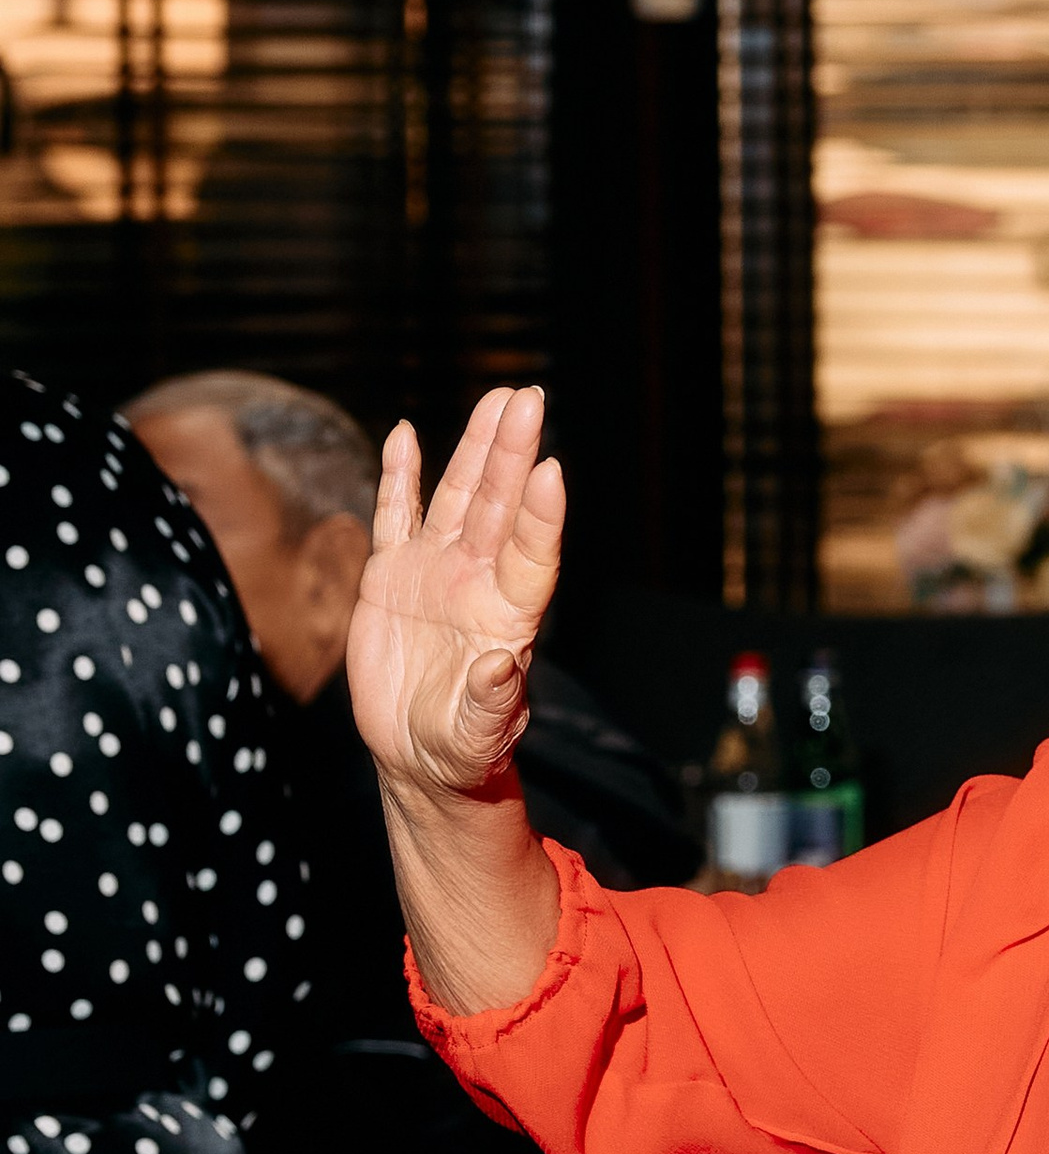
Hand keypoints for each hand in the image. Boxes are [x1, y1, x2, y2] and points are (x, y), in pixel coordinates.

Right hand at [348, 386, 565, 796]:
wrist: (419, 755)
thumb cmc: (461, 751)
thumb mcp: (476, 737)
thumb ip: (492, 703)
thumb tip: (503, 667)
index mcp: (507, 618)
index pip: (531, 555)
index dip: (541, 515)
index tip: (551, 469)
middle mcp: (478, 582)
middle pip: (500, 507)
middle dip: (512, 453)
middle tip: (528, 398)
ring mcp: (436, 572)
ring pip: (459, 497)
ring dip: (476, 449)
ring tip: (497, 399)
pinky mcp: (392, 576)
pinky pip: (397, 516)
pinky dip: (401, 476)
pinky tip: (404, 435)